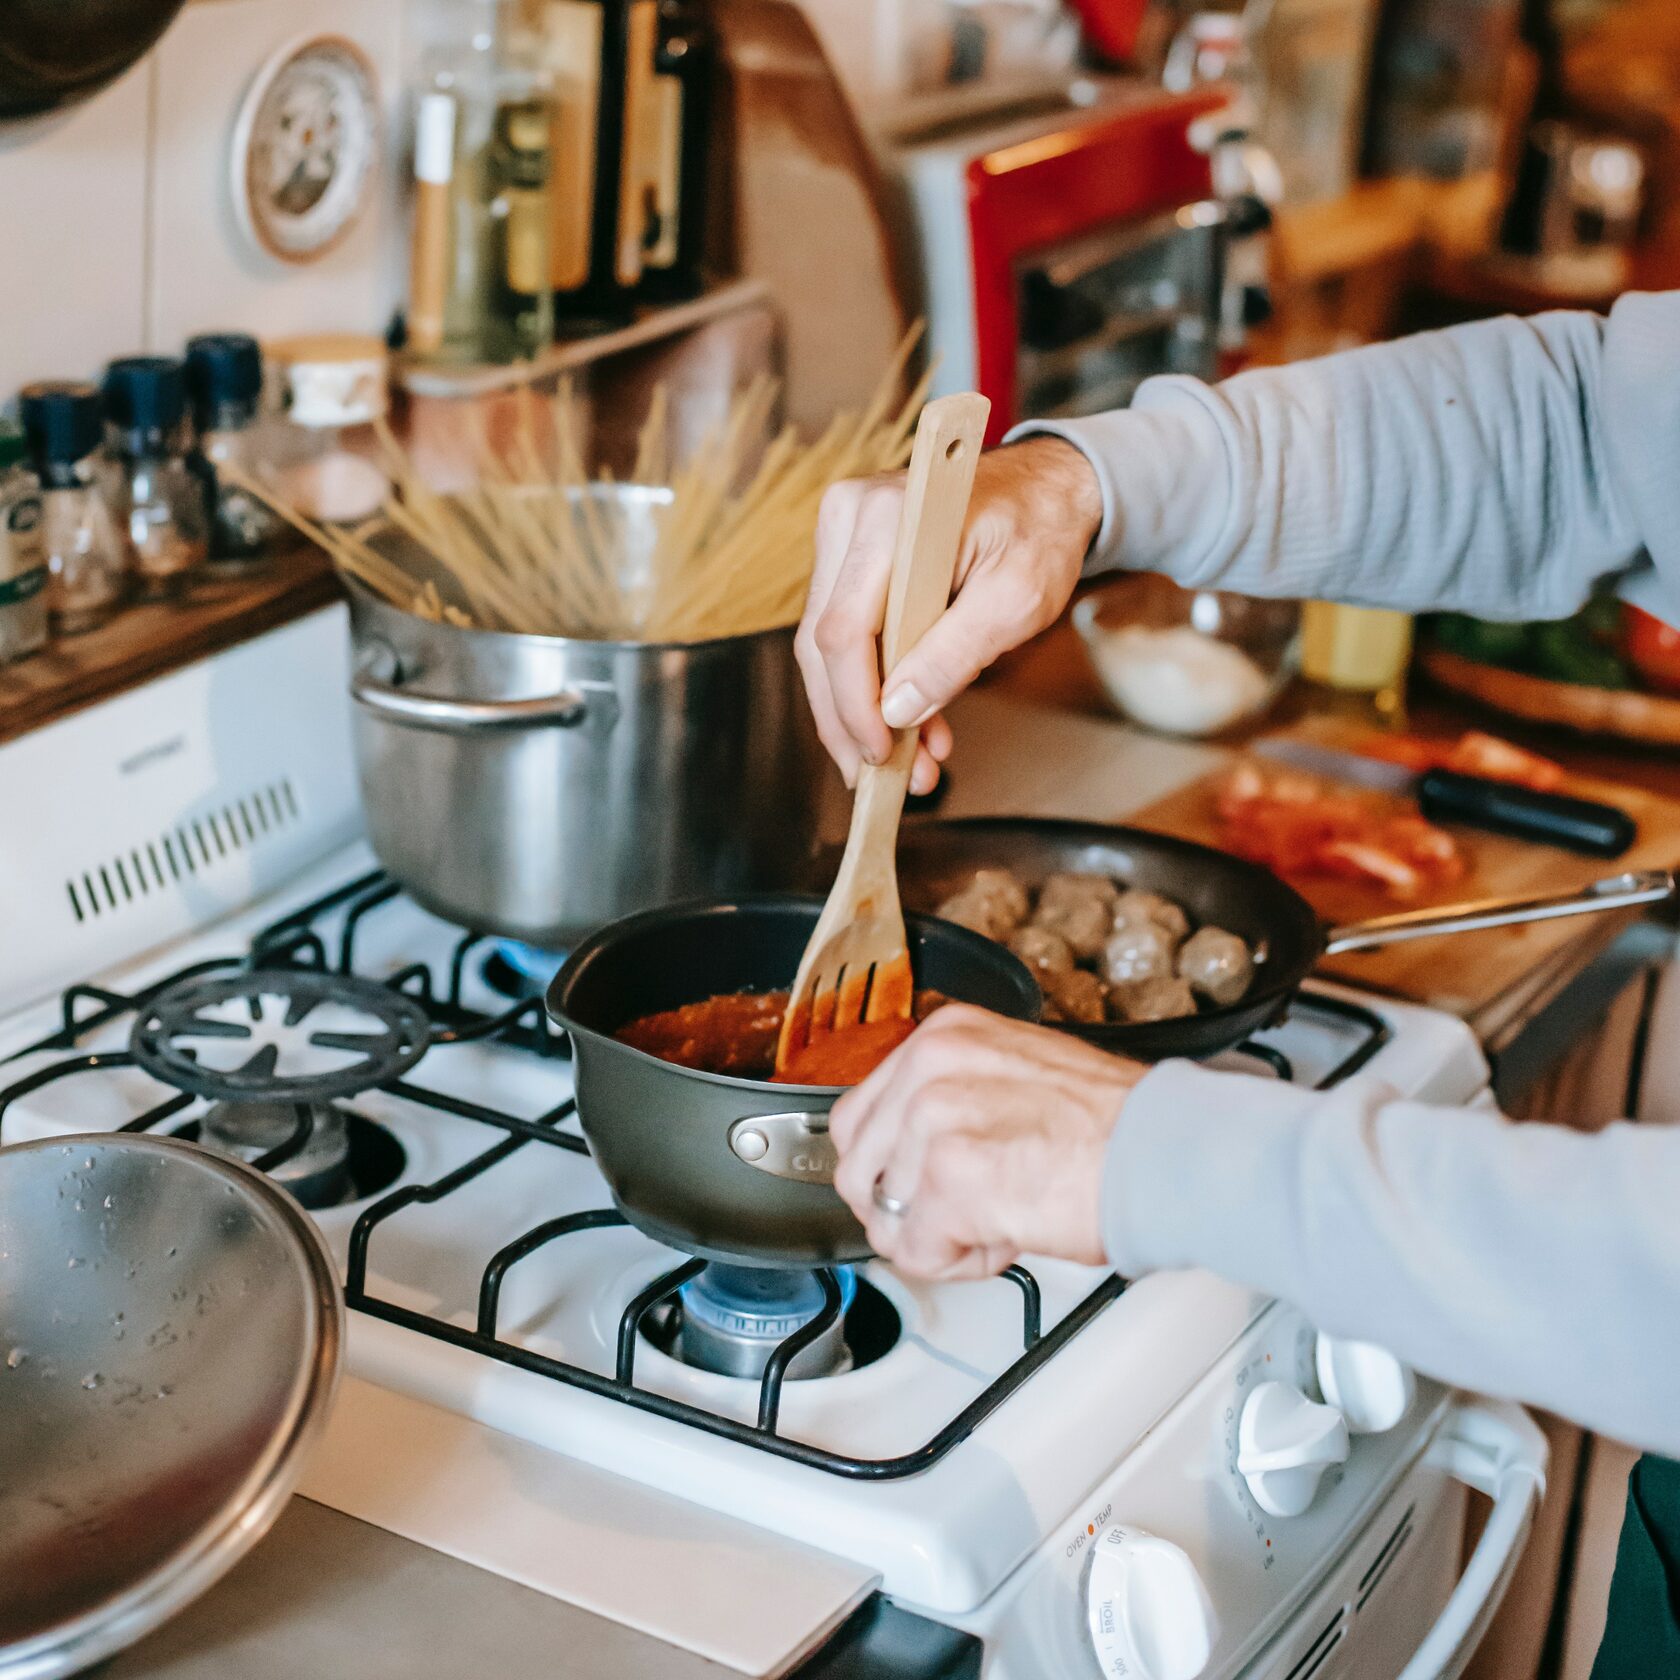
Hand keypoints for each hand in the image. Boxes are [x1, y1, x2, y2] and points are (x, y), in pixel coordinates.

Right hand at [796, 436, 1101, 792]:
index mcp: (887, 519)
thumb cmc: (1038, 532)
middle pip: (823, 644)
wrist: (1046, 490)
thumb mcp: (1016, 601)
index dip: (854, 705)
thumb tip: (898, 712)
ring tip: (908, 765)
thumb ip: (955, 656)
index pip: (843, 631)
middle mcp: (849, 518)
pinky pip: (846, 634)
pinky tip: (909, 725)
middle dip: (852, 723)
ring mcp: (843, 537)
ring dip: (862, 714)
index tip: (881, 756)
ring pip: (828, 648)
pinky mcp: (849, 559)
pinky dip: (873, 686)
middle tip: (885, 781)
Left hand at [829, 1005, 1147, 1278]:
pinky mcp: (949, 1176)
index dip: (894, 1169)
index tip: (930, 1184)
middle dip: (906, 1209)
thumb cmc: (1114, 1125)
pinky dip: (962, 1262)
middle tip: (966, 1211)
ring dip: (942, 1236)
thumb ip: (954, 1099)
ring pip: (886, 1218)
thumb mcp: (1015, 1075)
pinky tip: (1008, 1233)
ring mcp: (934, 1118)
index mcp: (945, 1036)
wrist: (1166, 1152)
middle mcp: (930, 1065)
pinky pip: (917, 1251)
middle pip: (857, 1169)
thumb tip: (909, 1152)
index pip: (860, 1117)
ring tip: (1003, 1213)